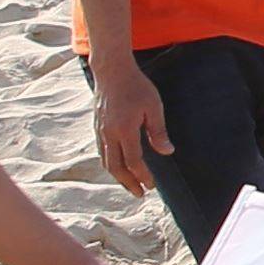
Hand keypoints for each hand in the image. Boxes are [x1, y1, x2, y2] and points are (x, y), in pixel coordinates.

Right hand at [89, 52, 170, 197]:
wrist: (111, 71)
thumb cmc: (136, 87)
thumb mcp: (153, 106)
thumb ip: (158, 131)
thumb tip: (167, 152)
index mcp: (124, 130)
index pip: (133, 161)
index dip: (142, 175)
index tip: (151, 186)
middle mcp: (108, 133)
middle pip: (115, 167)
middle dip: (128, 182)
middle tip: (140, 193)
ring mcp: (100, 131)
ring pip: (106, 161)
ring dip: (118, 176)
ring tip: (130, 184)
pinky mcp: (96, 127)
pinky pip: (101, 151)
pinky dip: (110, 164)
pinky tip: (118, 166)